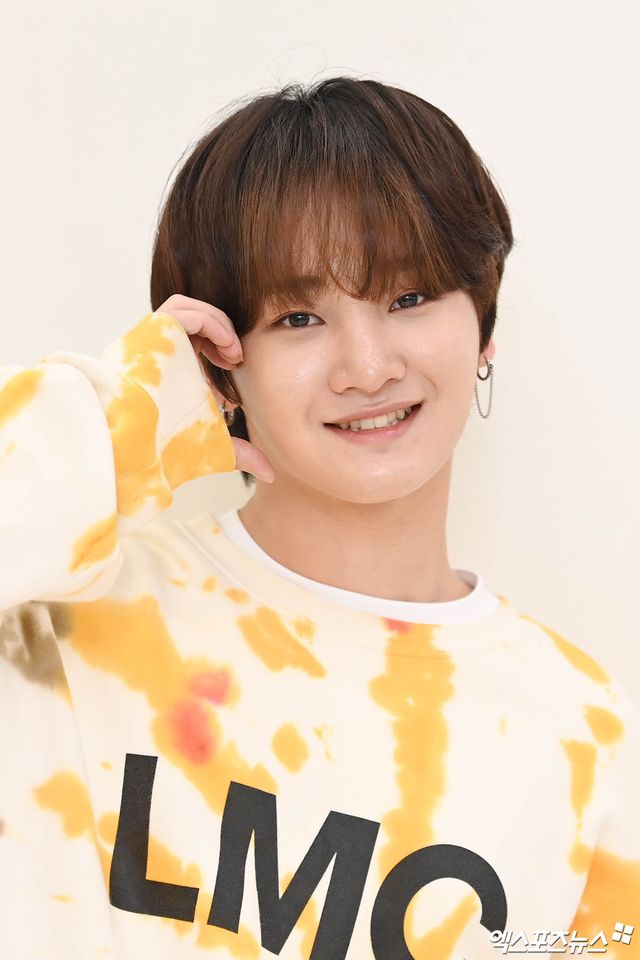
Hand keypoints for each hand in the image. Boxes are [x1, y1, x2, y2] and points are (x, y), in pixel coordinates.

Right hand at [155, 294, 273, 482]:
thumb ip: (238, 451)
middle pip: (192, 325)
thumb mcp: (210, 441)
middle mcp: (157, 354)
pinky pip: (184, 310)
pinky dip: (211, 322)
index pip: (195, 346)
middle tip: (236, 360)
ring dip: (217, 325)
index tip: (235, 372)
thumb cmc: (161, 446)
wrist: (131, 444)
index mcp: (166, 372)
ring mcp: (151, 341)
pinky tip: (226, 348)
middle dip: (219, 336)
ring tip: (232, 353)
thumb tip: (271, 474)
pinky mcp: (149, 331)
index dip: (219, 353)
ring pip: (188, 310)